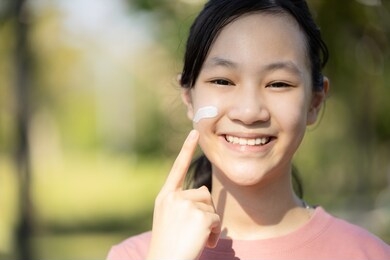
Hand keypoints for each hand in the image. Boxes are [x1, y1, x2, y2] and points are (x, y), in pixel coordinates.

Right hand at [147, 130, 220, 259]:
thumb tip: (203, 190)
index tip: (194, 131)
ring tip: (196, 237)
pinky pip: (217, 219)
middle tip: (193, 229)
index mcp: (165, 197)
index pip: (178, 168)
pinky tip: (203, 243)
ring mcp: (186, 205)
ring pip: (211, 206)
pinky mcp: (200, 215)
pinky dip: (214, 233)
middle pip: (203, 192)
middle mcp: (174, 197)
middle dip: (205, 209)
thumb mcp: (169, 217)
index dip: (187, 149)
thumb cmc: (169, 244)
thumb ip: (183, 201)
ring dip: (210, 222)